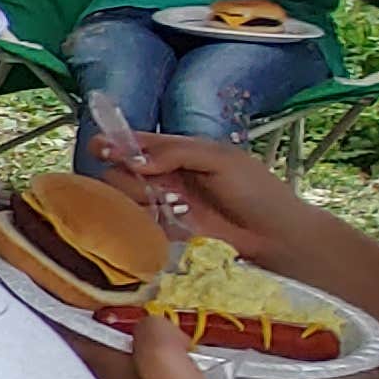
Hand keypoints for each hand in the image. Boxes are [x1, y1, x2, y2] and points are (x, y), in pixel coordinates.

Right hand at [99, 132, 321, 265]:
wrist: (276, 236)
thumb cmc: (256, 191)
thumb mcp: (220, 158)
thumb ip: (176, 152)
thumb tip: (135, 161)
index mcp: (177, 153)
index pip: (135, 142)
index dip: (114, 142)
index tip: (102, 147)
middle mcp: (164, 178)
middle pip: (119, 169)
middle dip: (123, 172)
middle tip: (141, 178)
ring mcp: (162, 205)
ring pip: (122, 196)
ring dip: (135, 195)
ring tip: (165, 201)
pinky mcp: (164, 232)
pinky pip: (135, 224)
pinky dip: (139, 220)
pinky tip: (163, 218)